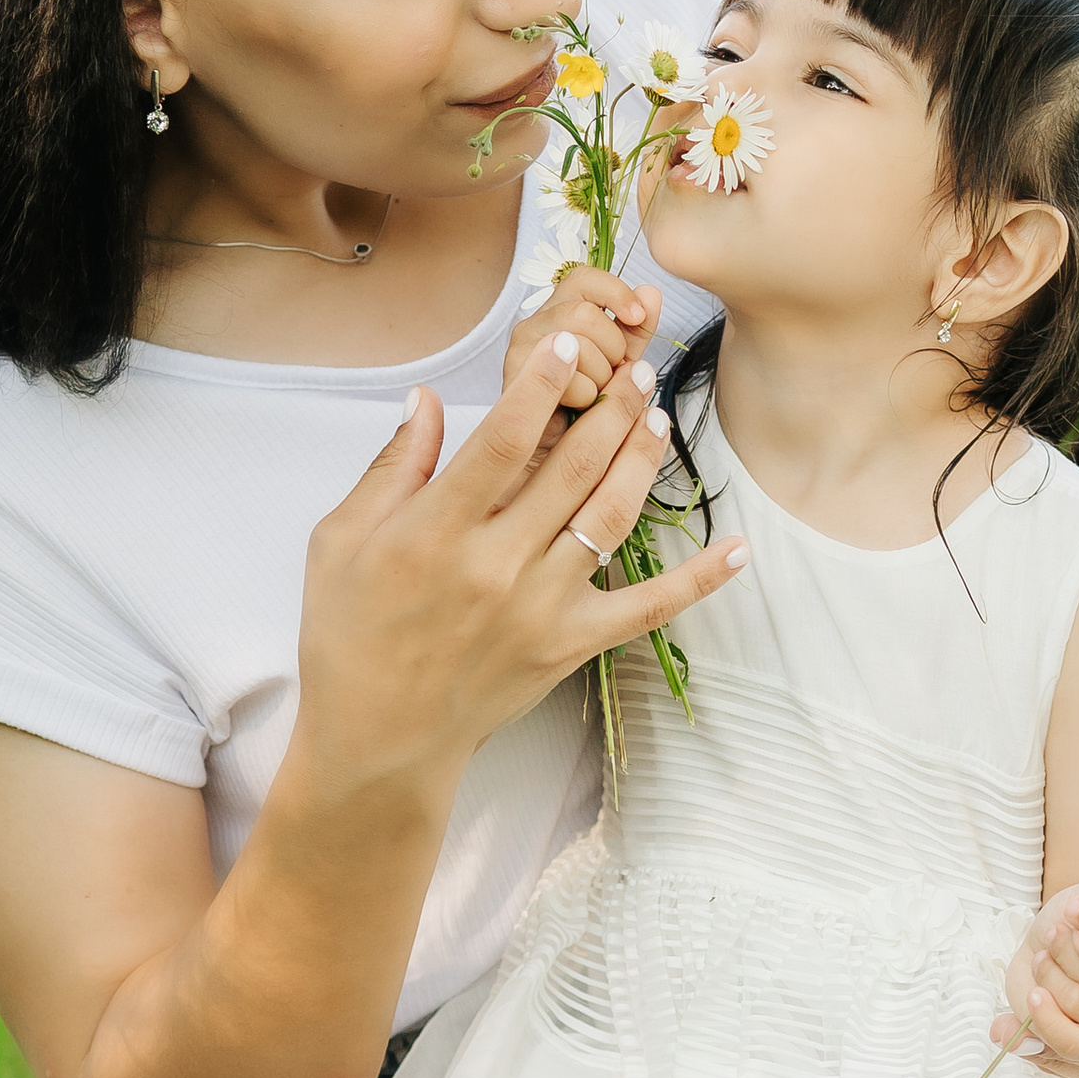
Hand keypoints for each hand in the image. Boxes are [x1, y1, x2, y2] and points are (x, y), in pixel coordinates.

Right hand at [293, 330, 748, 799]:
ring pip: (609, 518)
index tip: (566, 340)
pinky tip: (737, 548)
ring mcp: (538, 607)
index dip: (540, 383)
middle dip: (610, 409)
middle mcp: (495, 564)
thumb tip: (428, 398)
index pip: (502, 438)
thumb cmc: (349, 633)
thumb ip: (392, 466)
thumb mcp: (341, 540)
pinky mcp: (568, 645)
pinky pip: (646, 610)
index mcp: (435, 530)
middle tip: (635, 368)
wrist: (377, 737)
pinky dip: (698, 581)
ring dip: (642, 462)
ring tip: (659, 416)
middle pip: (571, 469)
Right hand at [498, 265, 662, 411]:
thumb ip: (638, 326)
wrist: (565, 444)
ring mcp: (522, 350)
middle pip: (585, 314)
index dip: (616, 293)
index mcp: (560, 309)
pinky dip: (589, 398)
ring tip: (597, 390)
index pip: (584, 278)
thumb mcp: (623, 357)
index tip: (637, 316)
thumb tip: (650, 293)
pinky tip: (581, 405)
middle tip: (612, 371)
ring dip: (602, 376)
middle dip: (612, 348)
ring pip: (579, 346)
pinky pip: (570, 381)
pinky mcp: (517, 380)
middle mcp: (536, 323)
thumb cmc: (592, 398)